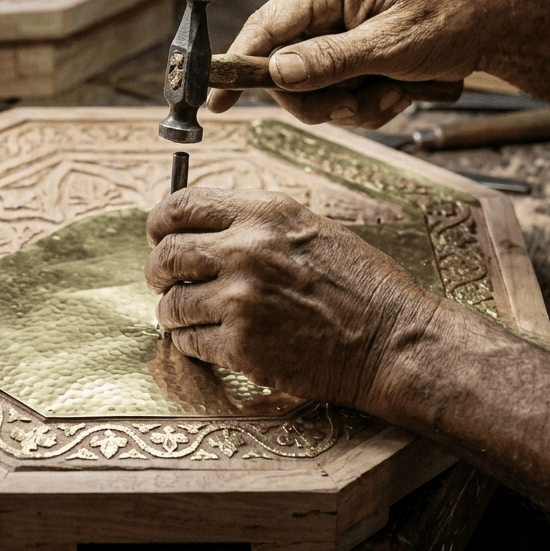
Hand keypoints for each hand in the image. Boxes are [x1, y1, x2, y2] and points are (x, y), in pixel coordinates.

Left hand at [145, 186, 440, 412]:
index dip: (159, 222)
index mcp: (263, 214)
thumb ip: (252, 223)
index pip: (181, 205)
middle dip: (157, 270)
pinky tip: (210, 340)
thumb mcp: (308, 227)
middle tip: (164, 280)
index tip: (157, 234)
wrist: (392, 340)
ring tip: (190, 316)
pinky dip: (191, 343)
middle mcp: (245, 250)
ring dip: (173, 312)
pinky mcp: (241, 345)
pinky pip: (188, 342)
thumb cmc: (359, 285)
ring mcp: (240, 300)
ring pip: (171, 303)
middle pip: (165, 255)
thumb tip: (199, 228)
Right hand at [209, 0, 505, 128]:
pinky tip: (395, 93)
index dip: (238, 64)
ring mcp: (336, 32)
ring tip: (390, 95)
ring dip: (349, 104)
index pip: (265, 27)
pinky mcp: (349, 55)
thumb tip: (277, 71)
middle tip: (350, 104)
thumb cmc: (451, 20)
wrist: (493, 29)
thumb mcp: (391, 45)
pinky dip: (364, 104)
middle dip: (317, 97)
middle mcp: (325, 6)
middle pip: (283, 68)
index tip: (217, 100)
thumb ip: (331, 60)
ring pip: (311, 89)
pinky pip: (335, 94)